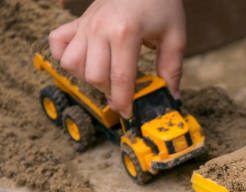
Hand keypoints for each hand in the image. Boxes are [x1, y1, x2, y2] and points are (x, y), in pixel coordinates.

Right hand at [48, 0, 185, 116]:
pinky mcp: (77, 21)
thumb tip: (171, 98)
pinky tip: (87, 61)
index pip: (121, 79)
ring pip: (72, 65)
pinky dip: (66, 57)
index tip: (129, 114)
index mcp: (126, 34)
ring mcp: (85, 25)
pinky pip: (57, 44)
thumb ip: (172, 70)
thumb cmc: (161, 4)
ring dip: (89, 78)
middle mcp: (100, 30)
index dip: (124, 102)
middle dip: (110, 92)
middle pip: (94, 77)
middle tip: (125, 93)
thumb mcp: (175, 37)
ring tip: (108, 76)